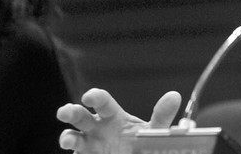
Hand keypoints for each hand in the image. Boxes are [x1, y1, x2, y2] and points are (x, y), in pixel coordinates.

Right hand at [56, 88, 181, 152]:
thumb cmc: (139, 143)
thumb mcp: (152, 131)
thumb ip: (161, 116)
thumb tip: (174, 96)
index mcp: (112, 116)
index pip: (102, 101)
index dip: (94, 97)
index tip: (89, 97)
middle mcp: (96, 128)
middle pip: (80, 116)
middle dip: (71, 112)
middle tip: (66, 111)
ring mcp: (88, 145)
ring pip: (72, 137)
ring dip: (67, 137)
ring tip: (68, 139)